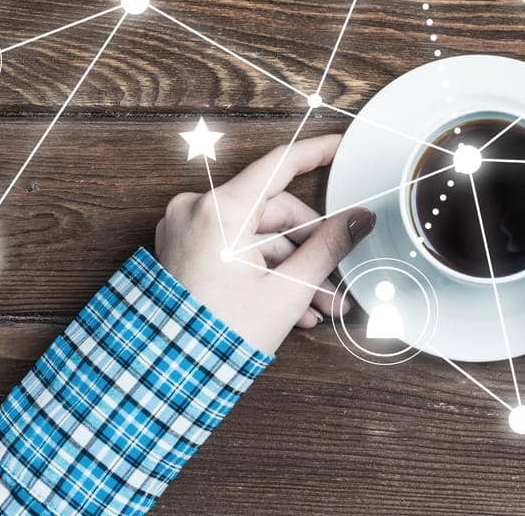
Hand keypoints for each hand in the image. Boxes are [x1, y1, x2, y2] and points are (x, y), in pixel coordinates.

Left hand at [155, 133, 375, 355]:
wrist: (165, 378)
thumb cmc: (219, 337)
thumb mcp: (287, 291)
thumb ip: (328, 246)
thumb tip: (358, 218)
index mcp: (220, 210)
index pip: (279, 164)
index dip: (316, 153)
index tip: (340, 146)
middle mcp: (196, 210)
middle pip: (271, 212)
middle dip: (309, 248)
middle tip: (337, 280)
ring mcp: (185, 230)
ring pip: (254, 237)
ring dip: (289, 268)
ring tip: (317, 306)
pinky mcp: (180, 251)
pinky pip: (232, 249)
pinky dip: (261, 271)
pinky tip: (289, 306)